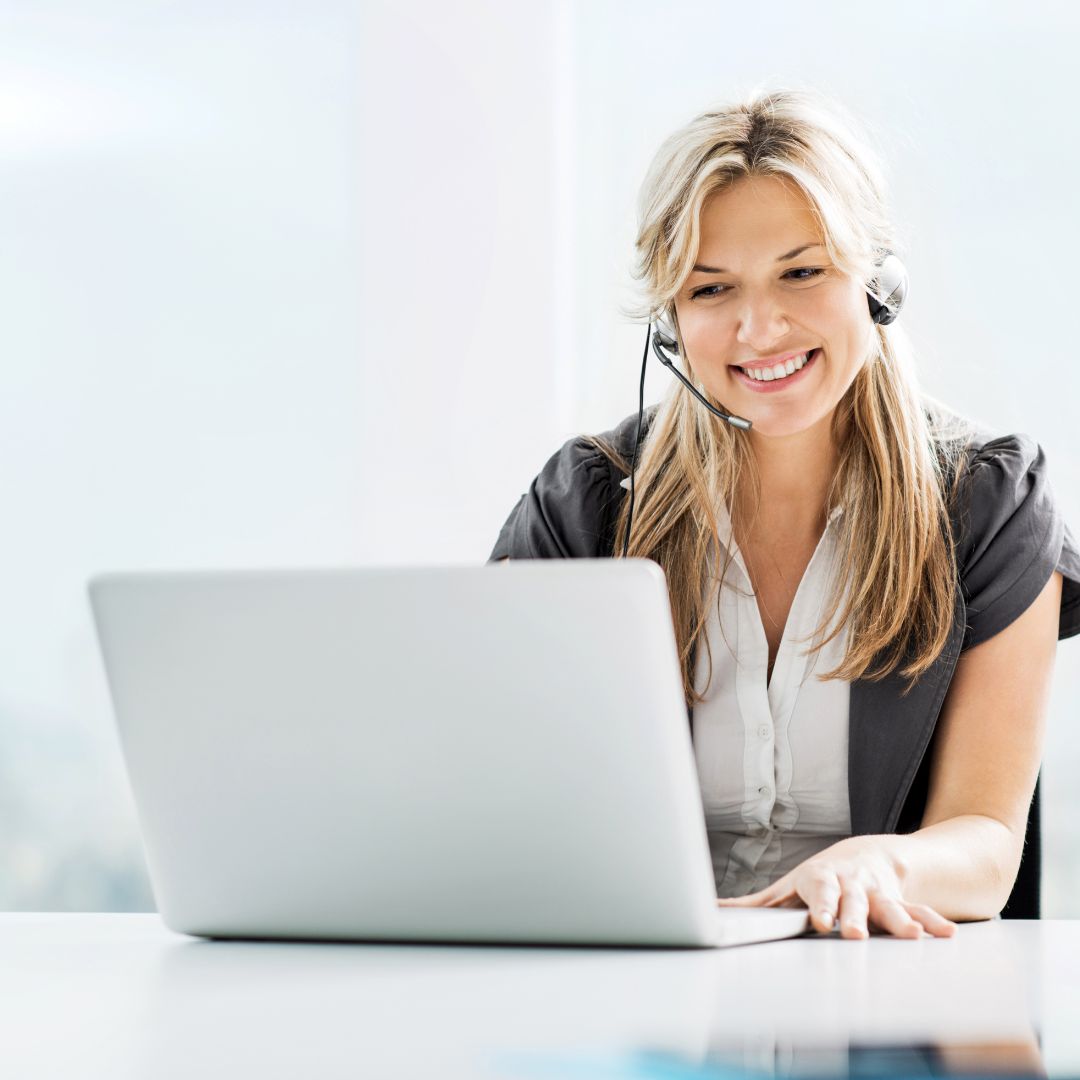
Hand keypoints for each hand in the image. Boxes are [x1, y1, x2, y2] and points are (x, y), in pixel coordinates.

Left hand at [715, 836, 958, 939]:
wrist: (866, 857)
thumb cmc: (818, 880)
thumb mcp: (786, 890)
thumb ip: (754, 906)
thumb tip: (713, 910)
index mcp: (819, 880)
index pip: (817, 889)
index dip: (819, 905)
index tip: (820, 921)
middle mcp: (850, 885)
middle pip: (852, 899)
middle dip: (854, 915)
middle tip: (854, 933)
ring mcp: (877, 894)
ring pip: (890, 906)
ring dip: (901, 921)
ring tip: (912, 937)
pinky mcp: (901, 903)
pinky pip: (918, 912)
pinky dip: (931, 922)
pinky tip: (945, 935)